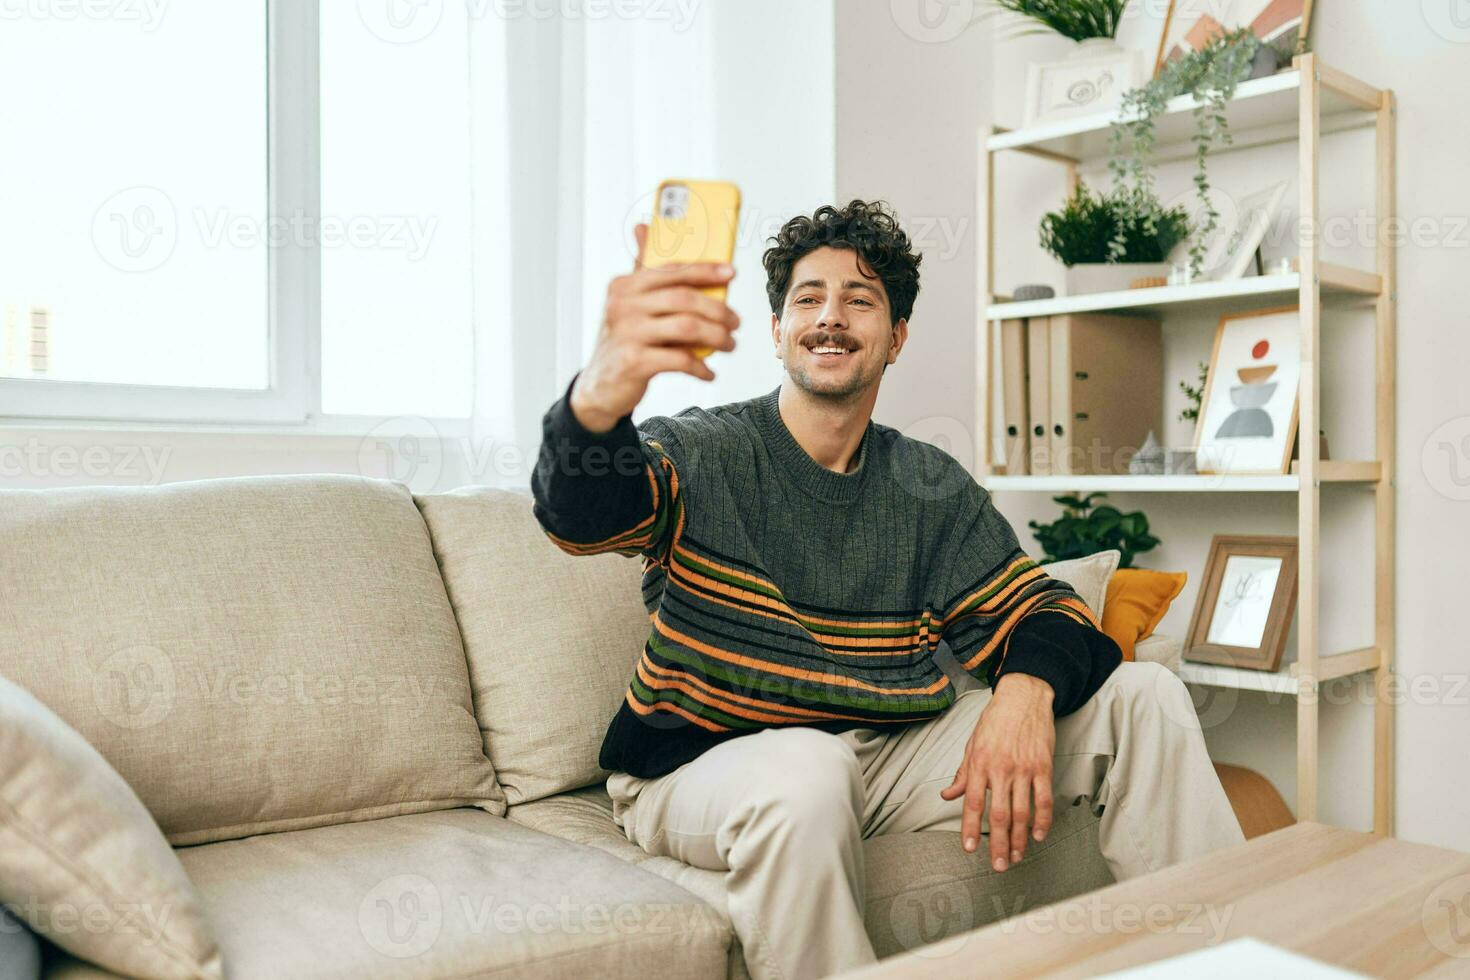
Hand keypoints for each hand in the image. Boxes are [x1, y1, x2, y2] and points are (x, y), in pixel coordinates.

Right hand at [570, 222, 739, 432]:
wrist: (598, 387)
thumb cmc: (623, 339)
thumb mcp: (626, 303)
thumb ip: (640, 270)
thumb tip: (642, 226)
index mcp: (624, 286)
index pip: (672, 271)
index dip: (705, 270)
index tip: (731, 273)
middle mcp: (623, 305)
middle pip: (684, 298)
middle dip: (718, 310)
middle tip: (736, 322)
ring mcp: (627, 333)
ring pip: (687, 327)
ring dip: (716, 337)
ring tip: (730, 344)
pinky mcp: (633, 362)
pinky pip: (679, 360)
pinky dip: (700, 367)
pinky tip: (709, 373)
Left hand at [940, 672, 1055, 871]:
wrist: (1023, 697)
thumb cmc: (995, 720)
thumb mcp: (972, 744)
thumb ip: (962, 773)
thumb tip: (947, 794)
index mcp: (979, 763)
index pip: (972, 803)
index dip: (970, 828)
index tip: (969, 849)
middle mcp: (1000, 769)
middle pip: (999, 814)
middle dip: (998, 844)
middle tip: (998, 865)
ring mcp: (1023, 769)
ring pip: (1022, 812)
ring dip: (1020, 839)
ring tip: (1016, 857)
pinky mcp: (1043, 766)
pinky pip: (1044, 799)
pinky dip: (1043, 820)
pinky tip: (1039, 835)